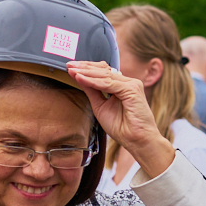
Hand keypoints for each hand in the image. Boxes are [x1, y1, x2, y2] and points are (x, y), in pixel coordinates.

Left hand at [67, 60, 175, 177]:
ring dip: (86, 72)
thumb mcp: (100, 106)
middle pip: (103, 70)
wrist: (137, 140)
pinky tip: (81, 78)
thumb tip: (78, 77)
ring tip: (72, 70)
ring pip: (105, 75)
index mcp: (121, 85)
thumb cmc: (122, 127)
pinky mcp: (133, 90)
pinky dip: (93, 81)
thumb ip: (91, 91)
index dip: (86, 68)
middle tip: (68, 65)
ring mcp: (131, 85)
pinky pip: (109, 84)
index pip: (102, 71)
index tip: (70, 67)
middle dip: (84, 67)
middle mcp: (127, 82)